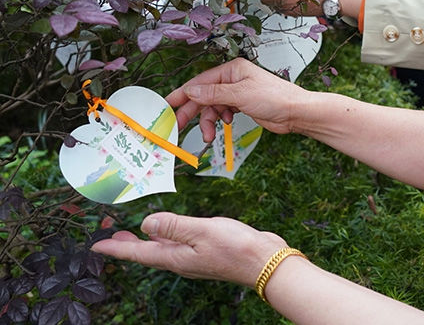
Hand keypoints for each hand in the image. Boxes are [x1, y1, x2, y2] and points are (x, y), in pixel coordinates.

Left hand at [91, 212, 285, 287]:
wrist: (265, 262)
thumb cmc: (236, 248)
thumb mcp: (202, 231)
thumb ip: (174, 226)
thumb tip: (146, 223)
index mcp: (176, 257)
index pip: (139, 253)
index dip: (116, 249)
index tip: (96, 246)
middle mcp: (181, 260)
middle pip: (148, 253)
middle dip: (128, 245)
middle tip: (110, 236)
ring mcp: (195, 257)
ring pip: (164, 249)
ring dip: (147, 240)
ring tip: (135, 234)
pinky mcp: (208, 252)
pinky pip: (180, 244)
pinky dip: (169, 236)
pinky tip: (172, 232)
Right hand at [166, 58, 305, 141]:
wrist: (296, 112)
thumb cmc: (274, 97)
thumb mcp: (240, 95)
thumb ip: (213, 94)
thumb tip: (190, 92)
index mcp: (232, 69)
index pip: (200, 82)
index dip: (183, 94)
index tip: (167, 105)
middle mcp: (233, 79)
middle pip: (204, 95)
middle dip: (191, 112)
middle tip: (178, 126)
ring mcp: (238, 92)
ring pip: (212, 107)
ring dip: (207, 121)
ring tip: (208, 135)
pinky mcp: (243, 105)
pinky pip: (223, 112)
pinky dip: (220, 120)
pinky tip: (226, 124)